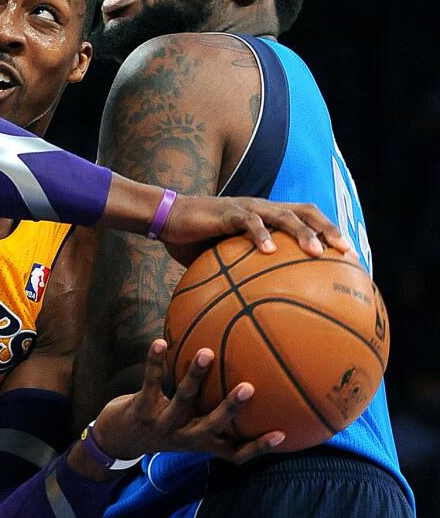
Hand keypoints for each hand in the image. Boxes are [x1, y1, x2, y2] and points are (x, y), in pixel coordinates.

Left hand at [91, 339, 282, 463]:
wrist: (116, 440)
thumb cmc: (160, 427)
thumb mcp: (186, 428)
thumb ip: (208, 415)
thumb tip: (240, 385)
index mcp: (199, 443)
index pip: (233, 453)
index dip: (257, 447)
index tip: (283, 433)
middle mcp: (182, 437)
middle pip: (211, 426)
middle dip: (230, 408)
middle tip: (248, 387)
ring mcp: (160, 424)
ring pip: (181, 400)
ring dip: (194, 376)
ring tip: (207, 352)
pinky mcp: (140, 408)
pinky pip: (150, 381)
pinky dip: (156, 361)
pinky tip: (161, 342)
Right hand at [159, 194, 353, 265]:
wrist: (166, 219)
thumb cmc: (194, 242)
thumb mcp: (223, 261)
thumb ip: (242, 274)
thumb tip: (256, 310)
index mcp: (267, 216)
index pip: (307, 219)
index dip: (330, 234)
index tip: (351, 258)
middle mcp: (262, 208)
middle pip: (306, 211)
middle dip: (329, 229)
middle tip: (347, 252)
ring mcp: (246, 207)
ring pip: (284, 214)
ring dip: (303, 232)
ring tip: (317, 252)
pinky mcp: (227, 212)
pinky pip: (248, 222)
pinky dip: (261, 235)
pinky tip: (268, 251)